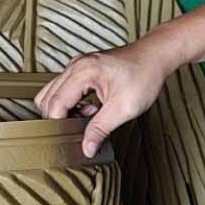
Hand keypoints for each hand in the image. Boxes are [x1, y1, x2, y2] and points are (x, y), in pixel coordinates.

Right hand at [34, 44, 169, 156]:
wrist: (156, 55)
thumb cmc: (145, 74)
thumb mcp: (124, 108)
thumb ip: (100, 129)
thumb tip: (87, 148)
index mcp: (83, 72)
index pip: (54, 105)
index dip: (60, 124)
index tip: (72, 135)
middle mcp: (75, 66)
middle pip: (47, 100)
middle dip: (61, 118)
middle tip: (83, 124)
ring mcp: (76, 65)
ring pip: (50, 94)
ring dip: (64, 110)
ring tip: (88, 114)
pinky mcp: (79, 68)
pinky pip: (61, 88)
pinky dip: (69, 102)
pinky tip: (88, 106)